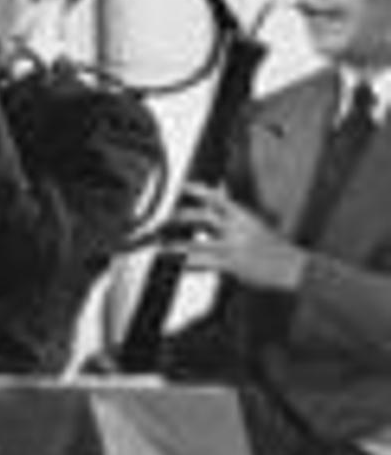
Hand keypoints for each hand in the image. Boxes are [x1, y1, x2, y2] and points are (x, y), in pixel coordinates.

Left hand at [174, 183, 305, 293]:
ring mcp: (233, 247)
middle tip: (161, 220)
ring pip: (197, 243)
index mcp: (243, 216)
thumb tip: (216, 200)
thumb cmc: (274, 248)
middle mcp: (236, 228)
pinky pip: (205, 263)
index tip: (180, 186)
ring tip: (159, 245)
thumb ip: (233, 216)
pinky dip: (189, 263)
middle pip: (201, 216)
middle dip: (178, 217)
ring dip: (175, 245)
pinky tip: (178, 265)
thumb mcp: (255, 225)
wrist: (296, 268)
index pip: (216, 197)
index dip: (196, 190)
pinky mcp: (232, 265)